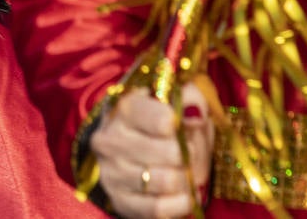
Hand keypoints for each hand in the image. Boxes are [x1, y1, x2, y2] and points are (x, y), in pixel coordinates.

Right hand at [90, 85, 213, 217]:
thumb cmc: (159, 122)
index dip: (185, 126)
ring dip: (188, 180)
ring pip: (167, 182)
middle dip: (193, 156)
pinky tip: (183, 194)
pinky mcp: (119, 200)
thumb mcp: (176, 101)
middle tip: (194, 154)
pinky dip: (180, 203)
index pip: (163, 120)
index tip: (189, 125)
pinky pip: (158, 209)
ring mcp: (112, 172)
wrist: (129, 147)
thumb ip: (190, 98)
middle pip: (171, 153)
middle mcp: (111, 139)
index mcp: (125, 108)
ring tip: (188, 173)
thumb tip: (194, 115)